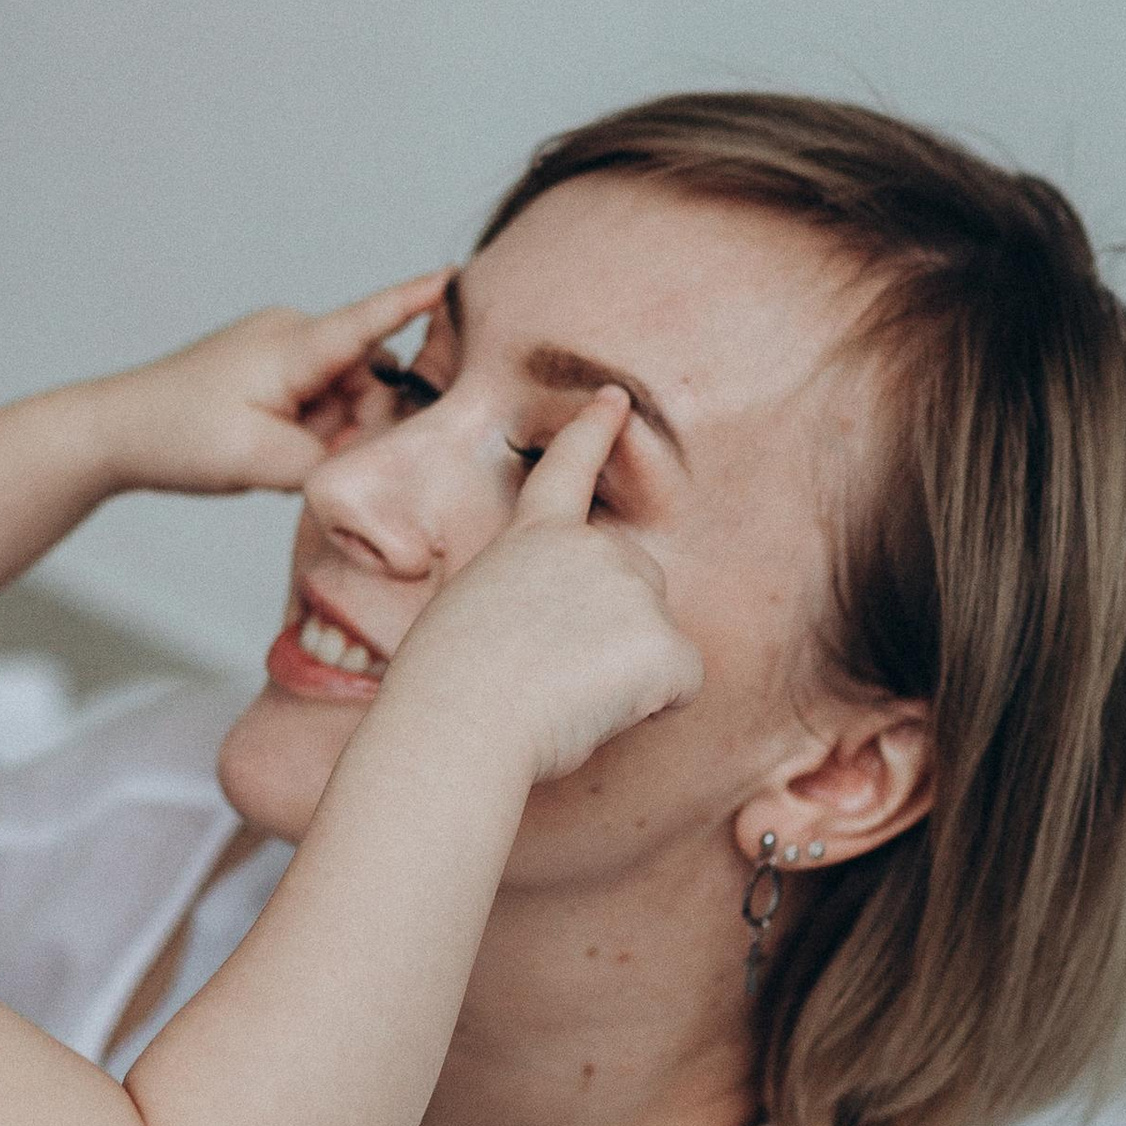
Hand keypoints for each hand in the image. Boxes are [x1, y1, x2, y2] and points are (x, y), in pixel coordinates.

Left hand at [87, 274, 451, 499]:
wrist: (116, 430)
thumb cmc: (179, 437)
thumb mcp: (261, 462)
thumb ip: (327, 463)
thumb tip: (365, 460)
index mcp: (292, 347)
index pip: (369, 321)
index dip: (414, 300)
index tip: (456, 274)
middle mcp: (290, 335)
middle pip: (364, 375)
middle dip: (360, 421)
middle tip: (316, 464)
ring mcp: (277, 348)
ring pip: (342, 392)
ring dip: (333, 429)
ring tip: (284, 460)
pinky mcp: (268, 367)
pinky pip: (315, 397)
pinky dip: (312, 427)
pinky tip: (277, 450)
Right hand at [388, 391, 702, 781]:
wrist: (456, 725)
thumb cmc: (444, 693)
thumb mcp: (468, 614)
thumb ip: (525, 599)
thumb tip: (562, 641)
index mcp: (531, 538)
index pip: (567, 471)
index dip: (593, 432)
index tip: (615, 399)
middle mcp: (589, 548)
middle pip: (636, 582)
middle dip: (614, 629)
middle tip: (547, 672)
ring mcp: (631, 589)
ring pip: (655, 639)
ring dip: (624, 675)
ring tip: (559, 695)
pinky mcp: (663, 642)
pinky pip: (681, 684)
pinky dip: (651, 709)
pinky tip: (595, 712)